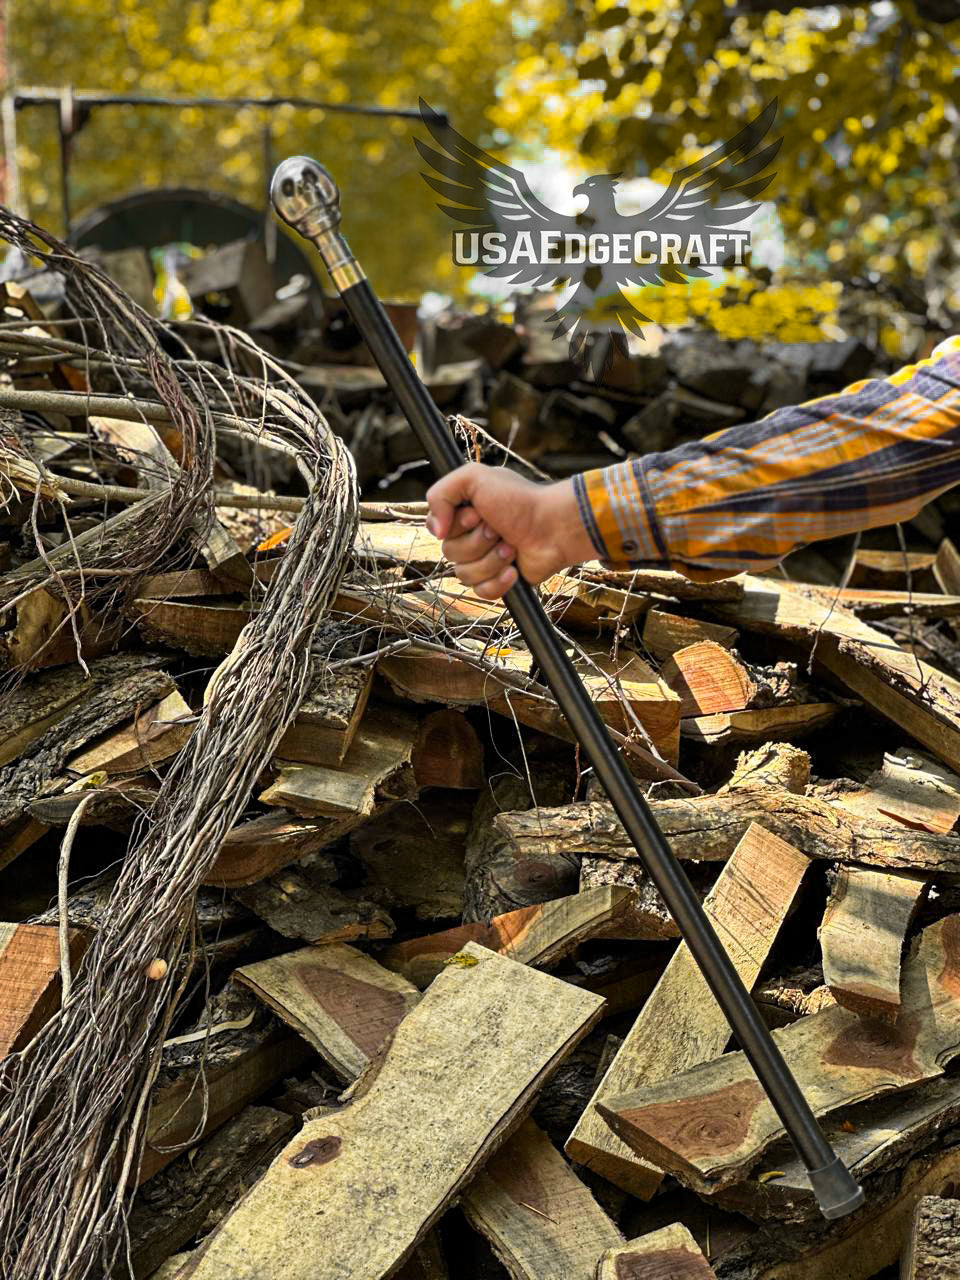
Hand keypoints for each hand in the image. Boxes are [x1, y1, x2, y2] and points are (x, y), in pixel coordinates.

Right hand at [425, 463, 595, 599]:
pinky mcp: (499, 581)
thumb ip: (440, 494)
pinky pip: (481, 592)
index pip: (437, 529)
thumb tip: (435, 532)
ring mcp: (484, 560)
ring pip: (464, 575)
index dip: (456, 525)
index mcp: (463, 513)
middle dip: (477, 542)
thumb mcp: (473, 477)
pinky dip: (498, 582)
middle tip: (500, 529)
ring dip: (491, 560)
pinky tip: (514, 571)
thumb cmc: (519, 499)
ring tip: (512, 547)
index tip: (477, 513)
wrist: (554, 527)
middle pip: (449, 553)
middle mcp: (471, 536)